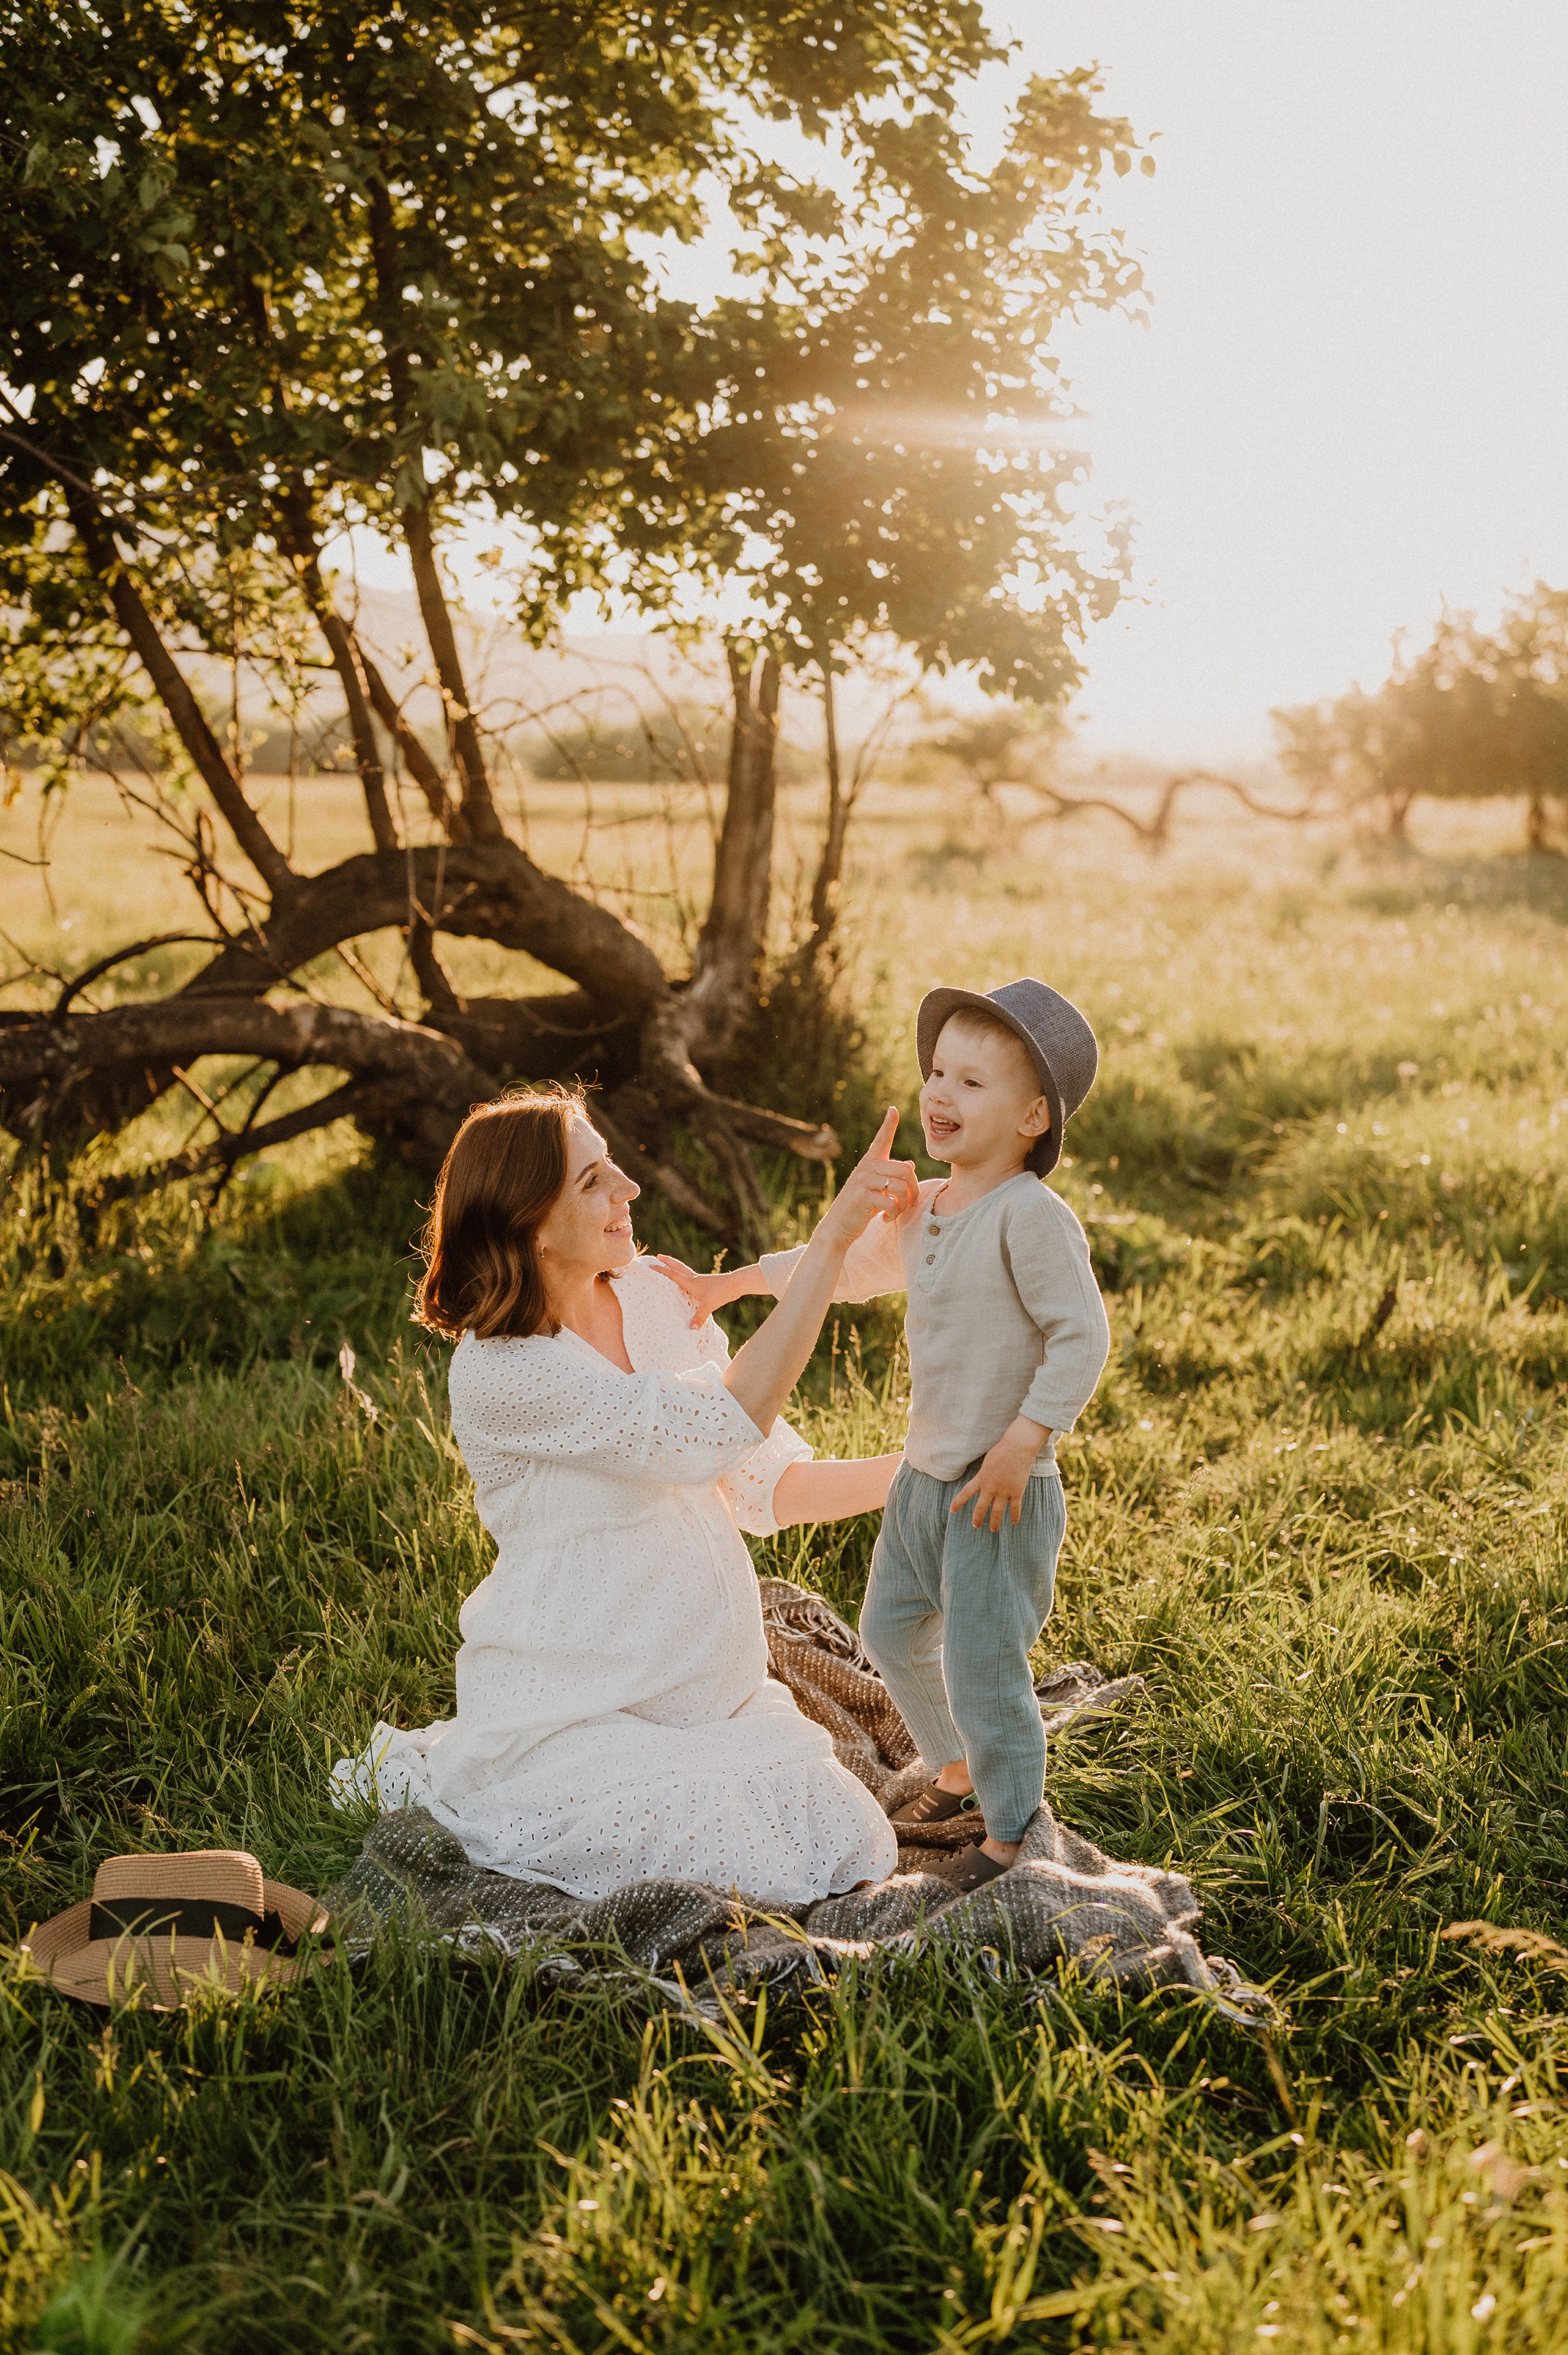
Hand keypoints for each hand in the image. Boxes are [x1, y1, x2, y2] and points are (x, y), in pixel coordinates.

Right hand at [648, 1254, 757, 1328]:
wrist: (736, 1284)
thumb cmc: (721, 1292)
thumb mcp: (708, 1305)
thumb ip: (699, 1317)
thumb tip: (691, 1329)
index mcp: (691, 1281)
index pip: (672, 1274)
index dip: (661, 1270)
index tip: (651, 1265)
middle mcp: (694, 1279)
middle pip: (678, 1267)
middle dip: (668, 1262)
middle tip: (658, 1256)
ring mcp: (701, 1280)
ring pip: (685, 1271)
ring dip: (676, 1267)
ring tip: (670, 1266)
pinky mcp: (707, 1284)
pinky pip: (692, 1279)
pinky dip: (686, 1277)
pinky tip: (688, 1282)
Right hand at [818, 1105, 918, 1248]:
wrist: (839, 1226)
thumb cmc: (860, 1207)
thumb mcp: (876, 1189)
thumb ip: (891, 1176)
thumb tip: (910, 1164)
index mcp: (870, 1163)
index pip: (881, 1140)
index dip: (888, 1124)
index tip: (893, 1110)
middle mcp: (866, 1167)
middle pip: (905, 1170)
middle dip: (913, 1189)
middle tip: (909, 1203)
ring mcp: (863, 1181)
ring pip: (901, 1187)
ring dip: (904, 1204)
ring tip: (895, 1212)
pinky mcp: (863, 1197)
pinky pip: (892, 1203)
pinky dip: (894, 1214)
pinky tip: (886, 1219)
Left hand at [951, 1416, 1050, 1531]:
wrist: (1017, 1448)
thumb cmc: (1001, 1451)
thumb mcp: (987, 1463)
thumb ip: (984, 1474)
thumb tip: (984, 1481)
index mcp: (981, 1479)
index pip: (965, 1493)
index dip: (958, 1502)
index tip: (952, 1510)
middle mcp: (990, 1488)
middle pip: (981, 1508)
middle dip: (977, 1519)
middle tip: (976, 1526)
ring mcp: (1004, 1491)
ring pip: (997, 1512)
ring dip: (995, 1523)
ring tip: (993, 1529)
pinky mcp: (1017, 1492)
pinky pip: (1015, 1508)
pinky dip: (1014, 1516)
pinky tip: (1014, 1522)